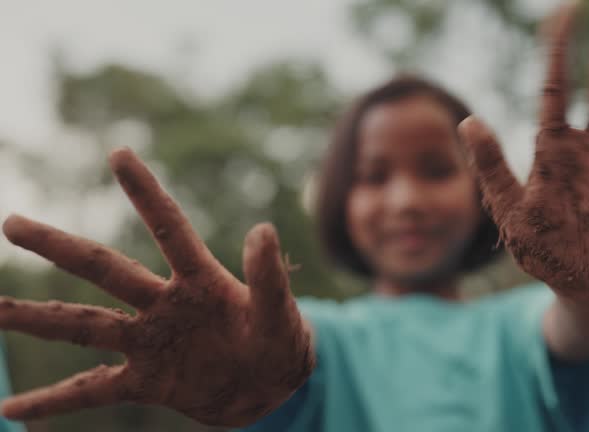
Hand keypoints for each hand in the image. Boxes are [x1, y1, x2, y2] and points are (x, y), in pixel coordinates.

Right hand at [0, 148, 312, 425]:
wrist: (271, 387)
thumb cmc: (280, 341)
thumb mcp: (281, 314)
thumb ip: (268, 278)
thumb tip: (263, 229)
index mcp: (201, 281)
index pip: (169, 228)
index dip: (146, 193)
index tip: (118, 152)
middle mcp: (165, 305)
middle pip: (105, 270)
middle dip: (59, 247)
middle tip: (11, 222)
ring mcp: (150, 343)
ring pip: (84, 326)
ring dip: (36, 319)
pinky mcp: (146, 382)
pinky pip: (91, 392)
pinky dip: (54, 402)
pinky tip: (9, 410)